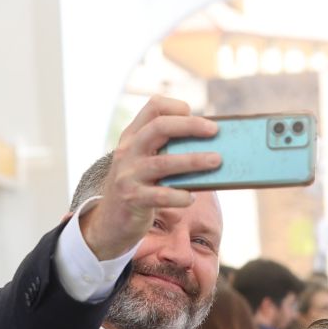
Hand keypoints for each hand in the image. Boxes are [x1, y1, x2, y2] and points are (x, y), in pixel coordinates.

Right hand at [75, 96, 220, 260]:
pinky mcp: (133, 199)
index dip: (175, 106)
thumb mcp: (144, 162)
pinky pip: (160, 196)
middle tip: (214, 131)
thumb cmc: (139, 187)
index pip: (153, 107)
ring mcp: (128, 175)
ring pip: (163, 163)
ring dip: (193, 160)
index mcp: (132, 136)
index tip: (194, 114)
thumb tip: (210, 147)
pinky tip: (192, 197)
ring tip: (216, 160)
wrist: (110, 221)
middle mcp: (128, 151)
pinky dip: (179, 196)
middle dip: (190, 126)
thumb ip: (167, 150)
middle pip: (159, 128)